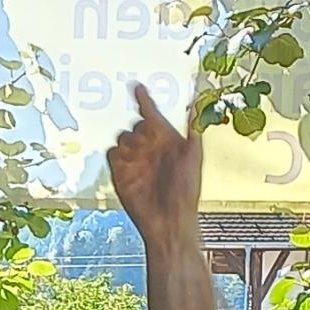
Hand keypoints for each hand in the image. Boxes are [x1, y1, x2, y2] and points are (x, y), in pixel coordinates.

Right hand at [109, 85, 204, 244]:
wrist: (168, 221)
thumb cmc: (186, 192)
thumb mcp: (194, 158)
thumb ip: (193, 131)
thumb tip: (196, 107)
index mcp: (167, 141)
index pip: (153, 114)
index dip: (146, 100)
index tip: (138, 88)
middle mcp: (150, 148)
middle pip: (135, 124)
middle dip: (140, 128)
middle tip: (148, 140)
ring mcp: (134, 160)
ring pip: (123, 137)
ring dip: (130, 143)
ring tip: (141, 156)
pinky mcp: (121, 173)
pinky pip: (113, 154)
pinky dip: (118, 155)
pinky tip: (127, 162)